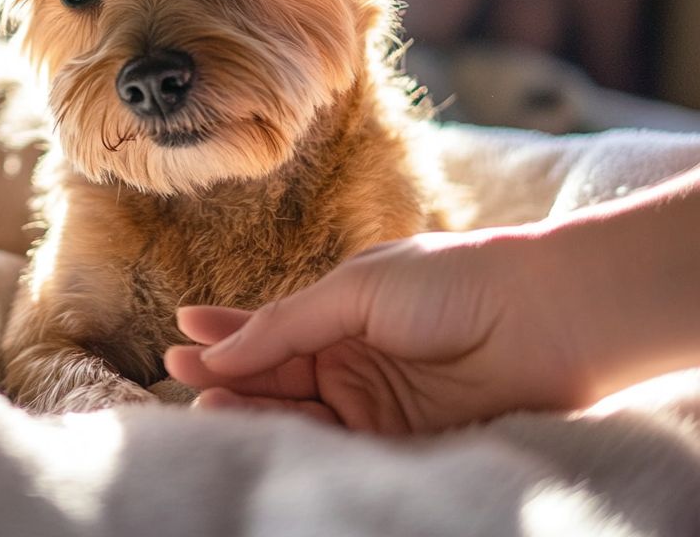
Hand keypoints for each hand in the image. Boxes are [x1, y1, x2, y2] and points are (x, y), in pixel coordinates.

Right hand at [165, 229, 590, 433]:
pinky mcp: (399, 439)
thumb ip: (287, 323)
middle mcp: (352, 358)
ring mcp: (374, 400)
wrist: (541, 316)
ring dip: (250, 405)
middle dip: (227, 372)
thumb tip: (222, 348)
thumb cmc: (451, 279)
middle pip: (276, 373)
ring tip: (203, 399)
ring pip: (298, 410)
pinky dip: (294, 434)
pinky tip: (254, 422)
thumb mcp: (354, 288)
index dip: (227, 332)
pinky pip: (335, 441)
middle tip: (178, 373)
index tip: (181, 333)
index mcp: (342, 312)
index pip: (271, 328)